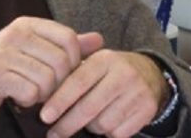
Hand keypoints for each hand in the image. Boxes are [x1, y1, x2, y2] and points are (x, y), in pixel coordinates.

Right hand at [0, 16, 103, 112]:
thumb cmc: (9, 63)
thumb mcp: (37, 47)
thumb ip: (67, 44)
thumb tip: (99, 40)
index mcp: (30, 24)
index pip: (69, 38)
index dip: (75, 60)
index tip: (67, 72)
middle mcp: (17, 34)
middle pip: (61, 62)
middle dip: (60, 82)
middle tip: (49, 88)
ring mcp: (5, 54)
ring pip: (47, 79)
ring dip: (45, 94)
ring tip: (34, 92)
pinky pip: (30, 93)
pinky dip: (30, 101)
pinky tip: (21, 97)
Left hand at [40, 50, 168, 137]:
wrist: (150, 74)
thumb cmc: (111, 72)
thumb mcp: (94, 64)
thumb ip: (71, 74)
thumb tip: (40, 94)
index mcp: (105, 59)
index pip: (78, 82)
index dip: (60, 101)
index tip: (45, 116)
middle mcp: (123, 74)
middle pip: (89, 107)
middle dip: (67, 124)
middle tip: (53, 133)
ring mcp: (137, 92)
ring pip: (102, 123)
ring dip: (91, 127)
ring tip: (91, 118)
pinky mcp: (147, 109)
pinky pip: (118, 133)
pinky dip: (110, 132)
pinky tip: (110, 120)